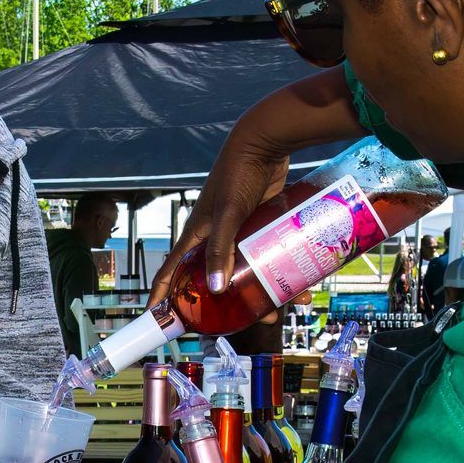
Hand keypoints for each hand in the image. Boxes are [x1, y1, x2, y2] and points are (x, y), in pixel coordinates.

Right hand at [149, 123, 291, 314]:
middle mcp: (215, 238)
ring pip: (251, 269)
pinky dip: (284, 267)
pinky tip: (304, 277)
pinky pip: (270, 254)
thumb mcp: (227, 213)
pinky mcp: (262, 226)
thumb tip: (216, 288)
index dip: (163, 297)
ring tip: (292, 301)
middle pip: (220, 279)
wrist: (265, 143)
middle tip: (256, 319)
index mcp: (196, 236)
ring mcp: (240, 232)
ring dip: (271, 287)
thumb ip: (221, 248)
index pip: (171, 272)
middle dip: (236, 302)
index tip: (159, 319)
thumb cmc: (237, 174)